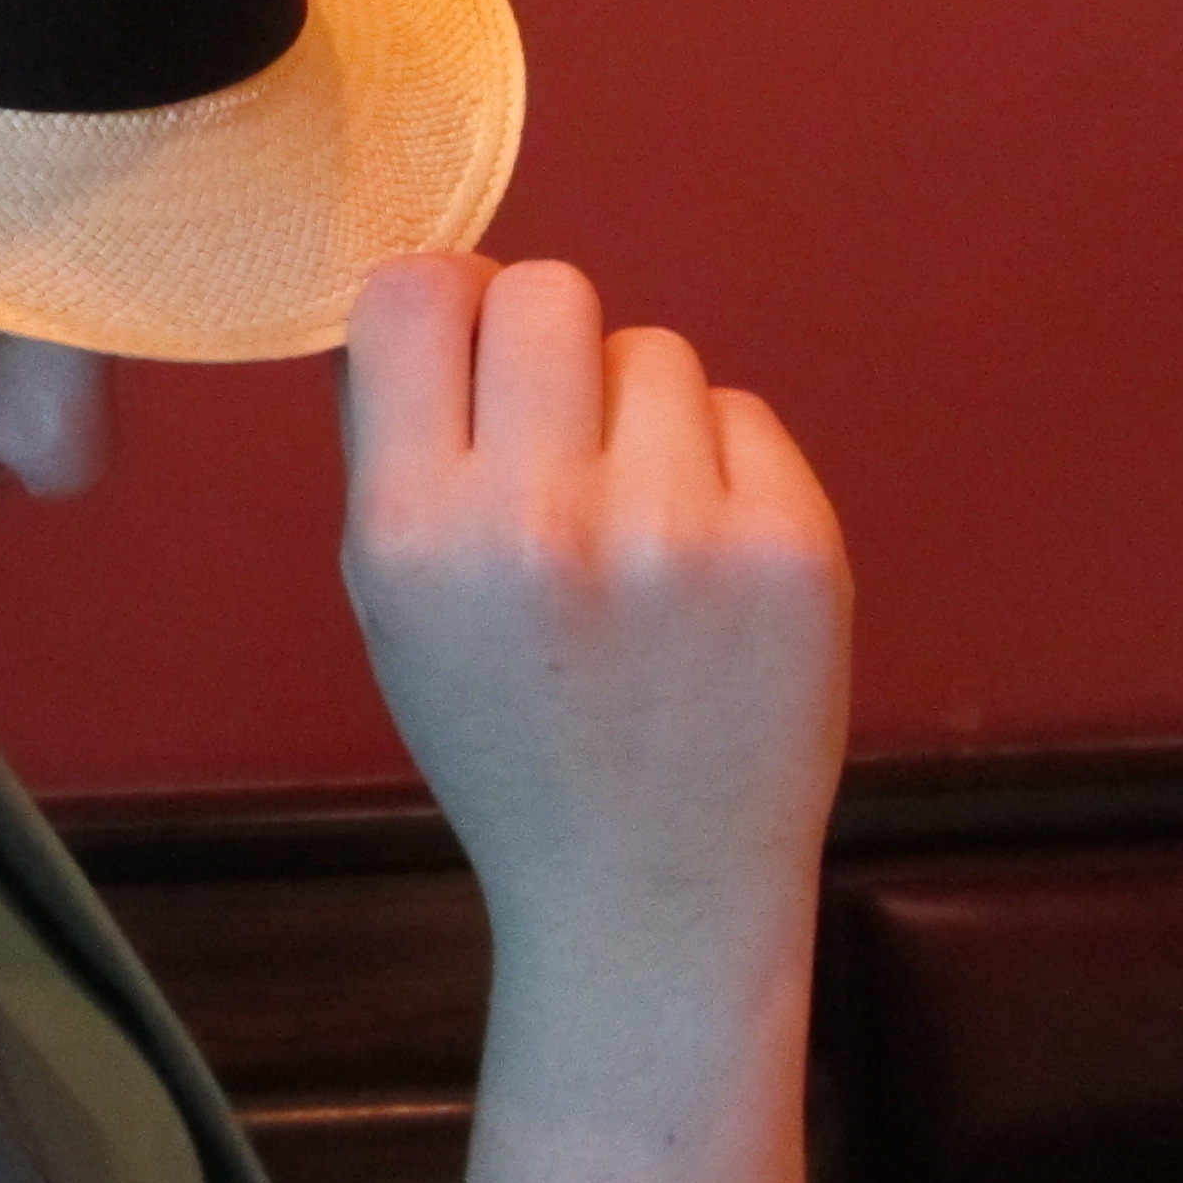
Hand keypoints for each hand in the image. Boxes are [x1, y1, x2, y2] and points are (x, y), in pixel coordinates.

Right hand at [340, 254, 849, 973]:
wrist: (648, 893)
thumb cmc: (510, 741)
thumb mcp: (391, 608)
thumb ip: (388, 444)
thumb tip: (410, 289)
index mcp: (415, 535)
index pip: (412, 296)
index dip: (441, 301)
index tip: (464, 345)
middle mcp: (538, 523)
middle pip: (546, 290)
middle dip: (547, 343)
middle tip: (558, 429)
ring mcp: (677, 532)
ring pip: (654, 349)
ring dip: (639, 412)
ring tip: (636, 523)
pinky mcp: (794, 546)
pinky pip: (743, 412)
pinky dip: (721, 465)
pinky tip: (704, 562)